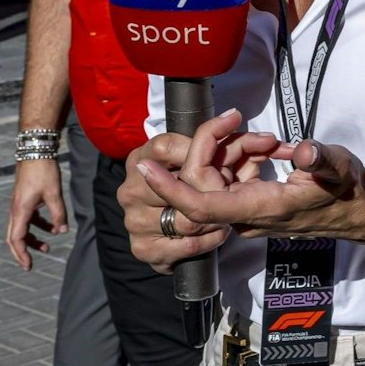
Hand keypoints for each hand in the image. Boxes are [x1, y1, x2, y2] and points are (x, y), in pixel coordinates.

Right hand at [5, 159, 67, 270]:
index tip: (28, 265)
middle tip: (29, 264)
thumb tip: (62, 231)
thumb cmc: (44, 171)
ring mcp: (18, 204)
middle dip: (22, 252)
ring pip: (21, 228)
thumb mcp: (54, 193)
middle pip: (14, 237)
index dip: (21, 254)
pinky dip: (38, 225)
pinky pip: (28, 218)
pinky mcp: (24, 199)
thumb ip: (58, 213)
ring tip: (47, 247)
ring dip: (32, 239)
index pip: (16, 239)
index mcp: (20, 210)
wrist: (35, 151)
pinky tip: (52, 227)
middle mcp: (15, 209)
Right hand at [121, 131, 230, 273]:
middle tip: (233, 189)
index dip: (202, 146)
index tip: (229, 141)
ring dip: (217, 217)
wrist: (169, 231)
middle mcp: (130, 189)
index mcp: (140, 158)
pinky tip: (220, 231)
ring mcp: (134, 221)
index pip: (167, 148)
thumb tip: (233, 116)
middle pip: (182, 185)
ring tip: (229, 211)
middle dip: (216, 187)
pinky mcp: (144, 249)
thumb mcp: (197, 154)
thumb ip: (214, 138)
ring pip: (188, 217)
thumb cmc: (189, 183)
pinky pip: (187, 244)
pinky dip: (210, 239)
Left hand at [137, 109, 364, 246]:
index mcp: (261, 209)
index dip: (170, 188)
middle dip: (211, 147)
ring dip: (232, 150)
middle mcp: (246, 214)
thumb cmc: (348, 190)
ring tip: (269, 139)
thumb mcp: (339, 167)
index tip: (146, 167)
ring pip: (215, 178)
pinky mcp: (251, 202)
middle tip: (234, 121)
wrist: (359, 210)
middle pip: (201, 184)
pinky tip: (269, 147)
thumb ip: (319, 159)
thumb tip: (300, 153)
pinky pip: (230, 178)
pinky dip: (241, 157)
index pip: (200, 206)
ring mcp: (246, 210)